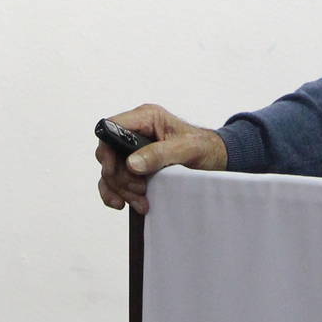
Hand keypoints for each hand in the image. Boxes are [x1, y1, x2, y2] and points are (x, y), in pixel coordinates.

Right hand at [94, 103, 226, 214]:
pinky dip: (116, 193)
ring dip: (120, 189)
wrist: (214, 160)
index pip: (111, 128)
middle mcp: (135, 131)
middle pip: (108, 154)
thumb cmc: (204, 147)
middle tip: (140, 190)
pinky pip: (113, 181)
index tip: (113, 171)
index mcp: (146, 117)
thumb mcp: (188, 149)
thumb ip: (160, 153)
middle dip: (120, 177)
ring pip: (109, 171)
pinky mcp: (133, 166)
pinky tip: (125, 204)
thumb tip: (131, 163)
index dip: (107, 150)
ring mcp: (132, 149)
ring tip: (141, 202)